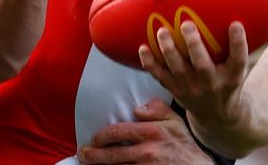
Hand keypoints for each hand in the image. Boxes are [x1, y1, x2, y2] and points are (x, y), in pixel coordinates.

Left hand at [77, 99, 213, 163]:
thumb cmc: (184, 145)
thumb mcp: (174, 120)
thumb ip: (156, 108)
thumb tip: (138, 109)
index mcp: (151, 133)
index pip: (117, 132)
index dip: (101, 136)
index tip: (94, 139)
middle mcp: (147, 152)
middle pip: (112, 155)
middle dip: (93, 155)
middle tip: (83, 153)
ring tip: (88, 164)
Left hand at [139, 21, 249, 127]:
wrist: (217, 115)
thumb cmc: (228, 81)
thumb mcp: (239, 69)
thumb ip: (239, 47)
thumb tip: (242, 13)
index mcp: (232, 76)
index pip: (238, 59)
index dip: (238, 42)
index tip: (235, 24)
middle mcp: (211, 84)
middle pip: (202, 65)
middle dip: (193, 44)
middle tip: (187, 24)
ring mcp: (191, 88)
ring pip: (177, 69)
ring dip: (168, 50)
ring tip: (162, 31)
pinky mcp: (175, 90)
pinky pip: (160, 76)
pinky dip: (150, 63)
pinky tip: (143, 48)